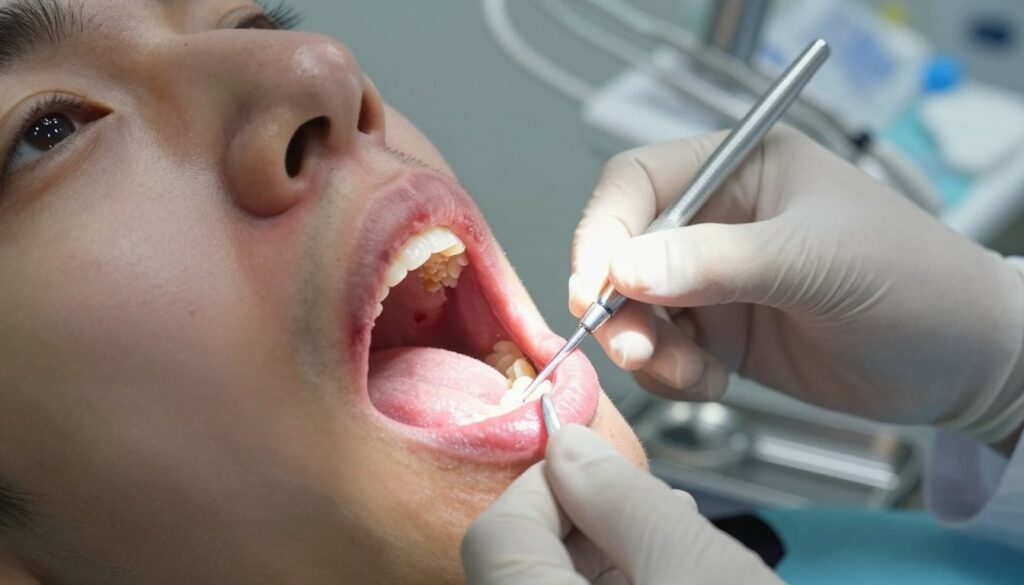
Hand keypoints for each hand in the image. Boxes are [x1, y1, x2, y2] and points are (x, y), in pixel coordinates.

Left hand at [461, 425, 781, 584]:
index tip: (600, 466)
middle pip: (523, 551)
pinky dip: (621, 575)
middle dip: (586, 513)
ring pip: (556, 572)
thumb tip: (568, 444)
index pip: (496, 529)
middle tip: (651, 505)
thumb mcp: (697, 569)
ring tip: (676, 540)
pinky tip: (672, 571)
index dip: (550, 483)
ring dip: (608, 546)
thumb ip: (622, 499)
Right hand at [570, 128, 1023, 443]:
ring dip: (642, 347)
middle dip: (618, 304)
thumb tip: (624, 268)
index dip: (603, 232)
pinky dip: (669, 375)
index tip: (594, 287)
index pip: (637, 183)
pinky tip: (712, 383)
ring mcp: (713, 280)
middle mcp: (716, 220)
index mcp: (739, 169)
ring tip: (687, 375)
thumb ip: (717, 263)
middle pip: (622, 251)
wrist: (963, 363)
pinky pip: (661, 353)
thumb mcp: (814, 262)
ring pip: (633, 310)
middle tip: (636, 348)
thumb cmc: (913, 282)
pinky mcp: (718, 333)